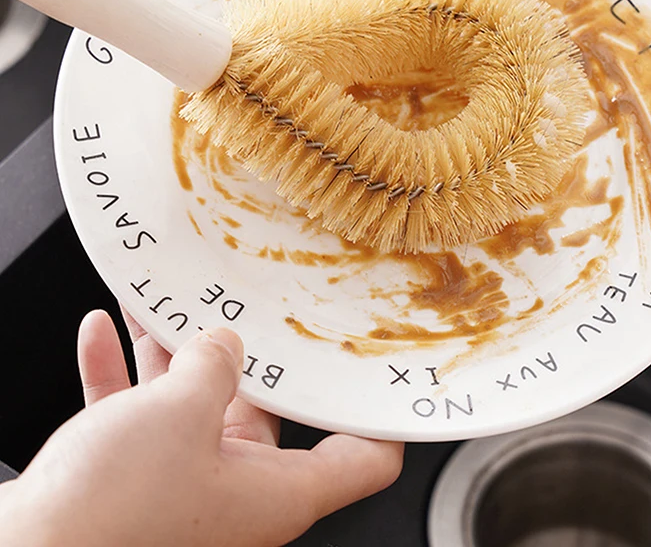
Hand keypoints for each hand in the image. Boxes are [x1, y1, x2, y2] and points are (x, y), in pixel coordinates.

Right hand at [0, 311, 402, 545]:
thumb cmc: (107, 515)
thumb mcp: (180, 413)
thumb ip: (213, 365)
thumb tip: (221, 343)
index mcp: (276, 493)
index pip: (362, 460)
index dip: (377, 416)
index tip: (378, 369)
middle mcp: (238, 494)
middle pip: (264, 410)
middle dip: (242, 353)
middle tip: (241, 305)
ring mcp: (185, 488)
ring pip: (192, 405)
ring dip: (171, 353)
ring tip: (159, 305)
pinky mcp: (134, 485)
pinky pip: (138, 418)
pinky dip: (123, 376)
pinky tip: (102, 332)